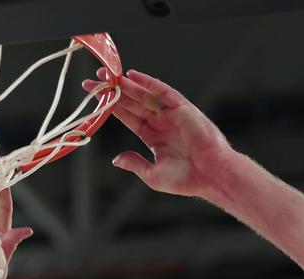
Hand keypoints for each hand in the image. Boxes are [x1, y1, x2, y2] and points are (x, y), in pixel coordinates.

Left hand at [83, 68, 231, 199]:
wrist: (210, 175)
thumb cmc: (186, 178)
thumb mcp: (152, 175)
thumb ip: (135, 163)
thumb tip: (116, 159)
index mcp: (153, 137)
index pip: (128, 117)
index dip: (111, 107)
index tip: (94, 98)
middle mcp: (160, 122)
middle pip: (131, 103)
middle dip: (112, 91)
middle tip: (93, 80)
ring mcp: (171, 114)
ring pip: (143, 95)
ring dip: (125, 84)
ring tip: (107, 75)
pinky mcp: (182, 108)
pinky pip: (162, 92)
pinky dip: (148, 83)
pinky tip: (132, 76)